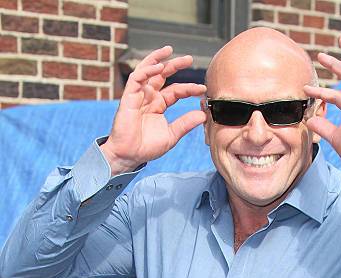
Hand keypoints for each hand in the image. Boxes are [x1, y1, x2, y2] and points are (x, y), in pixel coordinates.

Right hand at [100, 45, 206, 174]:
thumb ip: (185, 124)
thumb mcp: (171, 135)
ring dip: (158, 59)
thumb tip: (203, 115)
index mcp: (159, 105)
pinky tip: (159, 67)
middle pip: (162, 75)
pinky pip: (137, 78)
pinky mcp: (128, 97)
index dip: (189, 89)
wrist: (129, 155)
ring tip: (169, 50)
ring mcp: (138, 95)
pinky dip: (147, 70)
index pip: (176, 91)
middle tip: (189, 58)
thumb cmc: (147, 147)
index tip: (202, 89)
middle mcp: (149, 97)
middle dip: (175, 65)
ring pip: (147, 70)